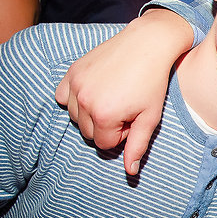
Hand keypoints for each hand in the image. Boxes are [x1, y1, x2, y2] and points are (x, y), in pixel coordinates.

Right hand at [55, 10, 192, 174]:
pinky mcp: (72, 71)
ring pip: (76, 117)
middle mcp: (84, 101)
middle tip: (125, 107)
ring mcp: (76, 84)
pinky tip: (95, 91)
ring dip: (92, 113)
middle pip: (89, 132)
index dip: (122, 134)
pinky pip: (63, 97)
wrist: (147, 45)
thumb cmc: (153, 83)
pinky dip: (76, 99)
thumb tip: (130, 172)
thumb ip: (137, 146)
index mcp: (104, 115)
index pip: (104, 144)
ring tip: (114, 98)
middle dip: (107, 125)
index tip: (134, 117)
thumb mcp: (150, 118)